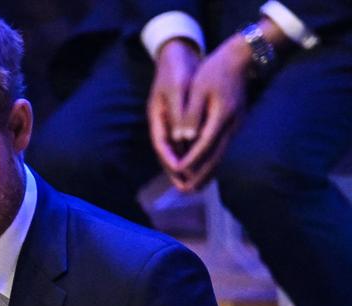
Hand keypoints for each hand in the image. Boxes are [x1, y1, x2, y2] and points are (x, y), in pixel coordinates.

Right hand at [145, 39, 198, 183]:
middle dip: (179, 173)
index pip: (162, 145)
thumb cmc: (177, 69)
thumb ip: (180, 113)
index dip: (170, 161)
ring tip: (198, 184)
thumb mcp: (177, 88)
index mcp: (158, 117)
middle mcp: (164, 123)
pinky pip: (188, 142)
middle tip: (189, 190)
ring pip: (179, 150)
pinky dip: (196, 154)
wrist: (178, 54)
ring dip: (188, 167)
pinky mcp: (182, 120)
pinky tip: (207, 162)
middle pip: (170, 153)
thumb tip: (182, 137)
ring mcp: (172, 122)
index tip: (181, 174)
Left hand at [169, 34, 250, 190]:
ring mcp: (236, 126)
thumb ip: (190, 115)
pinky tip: (205, 170)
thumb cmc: (215, 71)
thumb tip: (183, 139)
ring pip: (221, 155)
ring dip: (207, 173)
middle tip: (184, 192)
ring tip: (193, 188)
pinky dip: (213, 163)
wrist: (241, 58)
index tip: (177, 172)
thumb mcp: (199, 89)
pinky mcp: (235, 125)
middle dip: (199, 176)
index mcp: (220, 116)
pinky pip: (223, 149)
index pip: (203, 146)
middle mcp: (231, 125)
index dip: (190, 161)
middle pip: (215, 157)